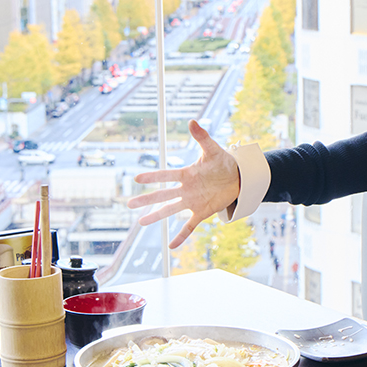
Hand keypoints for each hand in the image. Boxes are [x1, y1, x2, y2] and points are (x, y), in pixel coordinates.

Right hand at [125, 120, 240, 248]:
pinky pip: (189, 226)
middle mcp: (186, 189)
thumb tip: (192, 121)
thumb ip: (202, 137)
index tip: (137, 178)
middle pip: (163, 195)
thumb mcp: (213, 150)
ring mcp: (192, 202)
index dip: (153, 177)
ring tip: (141, 223)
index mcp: (187, 174)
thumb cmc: (223, 162)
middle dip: (147, 199)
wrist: (238, 177)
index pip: (166, 176)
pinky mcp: (202, 212)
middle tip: (129, 203)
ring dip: (156, 216)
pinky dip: (181, 236)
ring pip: (171, 210)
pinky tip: (172, 245)